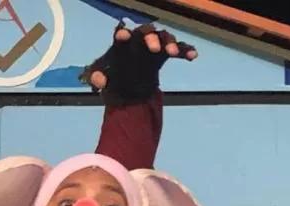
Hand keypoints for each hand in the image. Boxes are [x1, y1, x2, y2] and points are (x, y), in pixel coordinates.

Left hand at [83, 22, 197, 102]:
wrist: (127, 87)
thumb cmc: (113, 77)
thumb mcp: (101, 80)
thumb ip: (96, 78)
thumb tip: (98, 81)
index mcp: (123, 44)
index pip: (123, 35)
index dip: (123, 35)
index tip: (122, 36)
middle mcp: (139, 41)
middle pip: (147, 32)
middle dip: (150, 38)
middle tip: (154, 48)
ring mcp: (154, 46)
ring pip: (164, 38)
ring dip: (170, 43)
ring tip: (173, 52)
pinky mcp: (166, 54)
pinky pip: (178, 49)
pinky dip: (186, 50)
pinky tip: (193, 56)